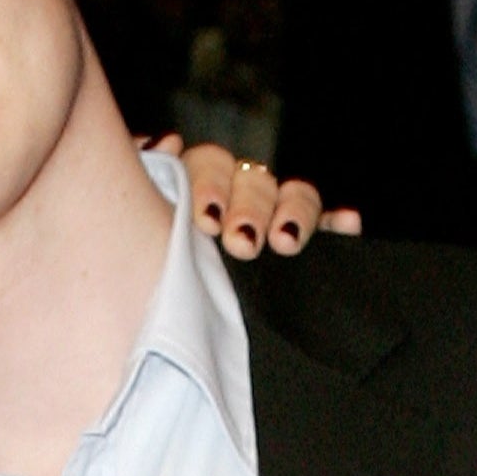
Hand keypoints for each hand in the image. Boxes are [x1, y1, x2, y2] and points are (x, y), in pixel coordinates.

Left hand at [142, 136, 361, 258]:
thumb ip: (137, 179)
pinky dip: (337, 223)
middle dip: (248, 208)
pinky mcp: (308, 244)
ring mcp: (275, 219)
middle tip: (240, 243)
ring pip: (292, 195)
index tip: (206, 220)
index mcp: (193, 189)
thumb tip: (163, 142)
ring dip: (293, 212)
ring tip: (284, 242)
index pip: (207, 165)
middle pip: (252, 180)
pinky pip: (329, 226)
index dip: (209, 186)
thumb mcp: (129, 223)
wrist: (162, 333)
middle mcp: (237, 197)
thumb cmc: (142, 268)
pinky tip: (347, 223)